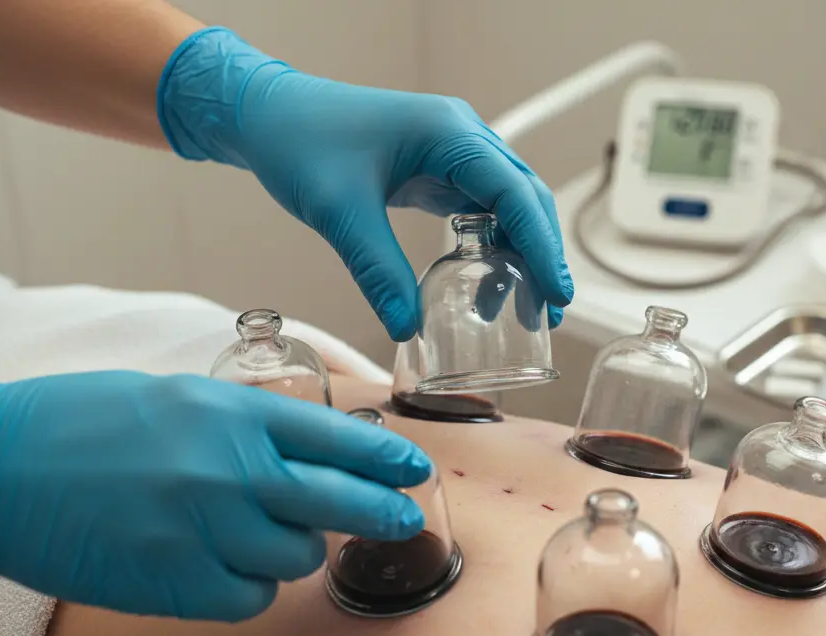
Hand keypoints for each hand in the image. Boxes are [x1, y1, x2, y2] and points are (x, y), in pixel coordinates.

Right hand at [0, 372, 429, 620]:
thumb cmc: (85, 421)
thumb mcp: (180, 398)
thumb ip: (249, 422)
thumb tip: (310, 452)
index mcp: (231, 412)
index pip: (336, 436)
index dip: (385, 455)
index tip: (413, 468)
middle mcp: (228, 469)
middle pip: (338, 501)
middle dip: (384, 512)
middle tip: (405, 520)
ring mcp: (203, 529)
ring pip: (298, 559)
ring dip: (295, 551)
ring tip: (262, 534)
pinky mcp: (175, 584)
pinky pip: (250, 598)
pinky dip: (249, 586)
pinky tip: (224, 565)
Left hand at [157, 28, 572, 340]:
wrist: (267, 115)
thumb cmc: (299, 143)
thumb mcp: (340, 213)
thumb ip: (378, 272)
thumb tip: (408, 329)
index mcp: (448, 134)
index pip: (515, 194)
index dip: (543, 247)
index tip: (558, 293)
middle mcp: (461, 137)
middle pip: (525, 198)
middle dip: (543, 254)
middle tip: (551, 309)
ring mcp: (452, 151)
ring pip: (508, 204)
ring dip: (521, 252)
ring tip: (525, 307)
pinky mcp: (437, 169)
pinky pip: (479, 209)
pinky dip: (491, 246)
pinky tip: (487, 284)